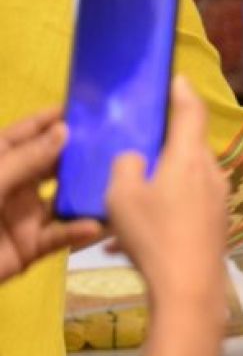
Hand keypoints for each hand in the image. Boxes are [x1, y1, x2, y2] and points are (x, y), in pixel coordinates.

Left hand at [0, 110, 102, 279]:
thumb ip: (27, 159)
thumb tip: (64, 130)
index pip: (22, 136)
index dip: (49, 121)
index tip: (82, 109)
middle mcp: (12, 186)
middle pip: (50, 166)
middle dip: (78, 155)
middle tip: (115, 145)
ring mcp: (23, 217)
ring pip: (63, 201)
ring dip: (86, 194)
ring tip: (116, 183)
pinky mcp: (31, 247)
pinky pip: (59, 236)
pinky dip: (77, 231)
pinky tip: (95, 224)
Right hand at [107, 78, 227, 309]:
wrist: (191, 287)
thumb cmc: (155, 236)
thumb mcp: (122, 196)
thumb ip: (126, 165)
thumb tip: (137, 158)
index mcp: (189, 157)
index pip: (190, 111)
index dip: (182, 91)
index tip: (177, 77)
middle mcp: (211, 171)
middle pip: (190, 143)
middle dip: (169, 139)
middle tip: (146, 137)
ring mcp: (219, 197)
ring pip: (191, 174)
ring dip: (169, 175)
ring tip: (141, 189)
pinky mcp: (219, 220)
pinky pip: (193, 199)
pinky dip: (173, 201)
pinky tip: (151, 224)